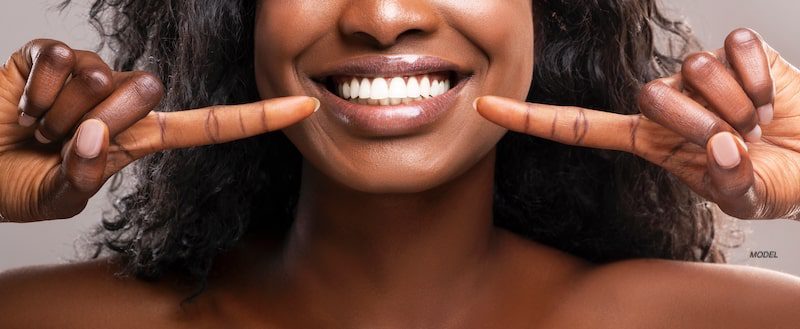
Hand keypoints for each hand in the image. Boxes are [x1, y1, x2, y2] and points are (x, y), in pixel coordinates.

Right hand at [0, 39, 318, 221]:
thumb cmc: (17, 184)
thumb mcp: (58, 195)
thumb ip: (83, 174)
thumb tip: (93, 135)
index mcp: (141, 139)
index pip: (210, 125)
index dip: (257, 119)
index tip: (305, 106)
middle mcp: (123, 102)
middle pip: (147, 92)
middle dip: (97, 122)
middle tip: (57, 141)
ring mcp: (90, 74)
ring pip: (98, 77)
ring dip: (55, 113)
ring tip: (35, 127)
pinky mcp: (52, 54)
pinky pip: (58, 59)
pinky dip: (32, 90)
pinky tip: (21, 103)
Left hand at [475, 28, 799, 219]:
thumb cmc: (771, 180)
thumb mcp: (746, 197)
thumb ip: (731, 182)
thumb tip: (722, 147)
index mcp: (650, 140)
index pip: (578, 127)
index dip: (531, 119)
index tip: (485, 107)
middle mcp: (665, 102)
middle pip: (648, 95)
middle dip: (695, 121)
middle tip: (734, 139)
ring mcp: (697, 75)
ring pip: (692, 69)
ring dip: (736, 103)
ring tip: (756, 121)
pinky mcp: (735, 51)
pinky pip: (736, 48)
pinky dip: (761, 76)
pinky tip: (770, 95)